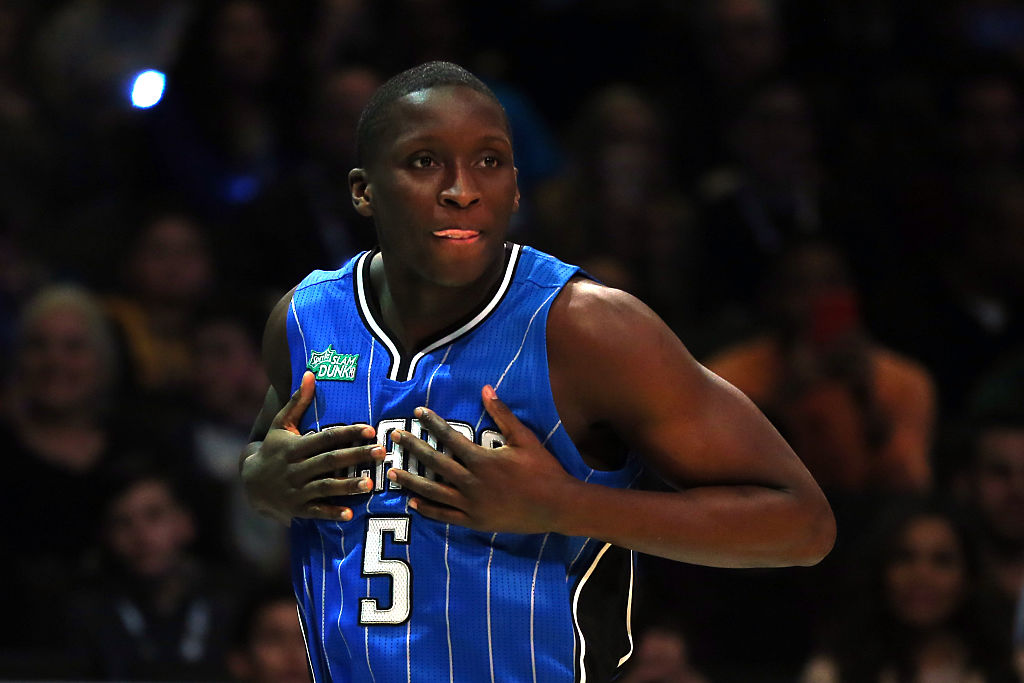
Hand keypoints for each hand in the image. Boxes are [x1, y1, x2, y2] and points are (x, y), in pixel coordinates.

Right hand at [241, 371, 385, 523]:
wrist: (250, 483)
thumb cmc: (273, 449)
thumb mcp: (281, 425)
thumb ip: (297, 402)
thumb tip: (310, 373)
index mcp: (294, 447)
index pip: (324, 438)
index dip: (347, 433)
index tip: (370, 429)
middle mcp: (295, 469)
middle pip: (329, 461)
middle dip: (355, 456)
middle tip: (381, 452)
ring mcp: (296, 490)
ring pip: (325, 487)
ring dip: (347, 486)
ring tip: (370, 484)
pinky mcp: (298, 509)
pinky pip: (317, 512)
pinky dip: (332, 513)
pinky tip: (351, 514)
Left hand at [387, 385, 579, 533]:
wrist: (557, 505)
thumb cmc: (543, 469)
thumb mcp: (525, 438)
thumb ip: (502, 414)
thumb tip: (486, 388)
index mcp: (482, 460)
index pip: (450, 437)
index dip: (432, 424)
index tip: (417, 413)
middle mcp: (472, 482)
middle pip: (435, 462)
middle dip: (413, 448)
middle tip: (395, 437)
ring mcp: (471, 504)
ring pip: (434, 491)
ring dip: (411, 480)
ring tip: (392, 472)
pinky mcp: (474, 521)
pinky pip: (445, 515)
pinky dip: (428, 509)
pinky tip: (413, 502)